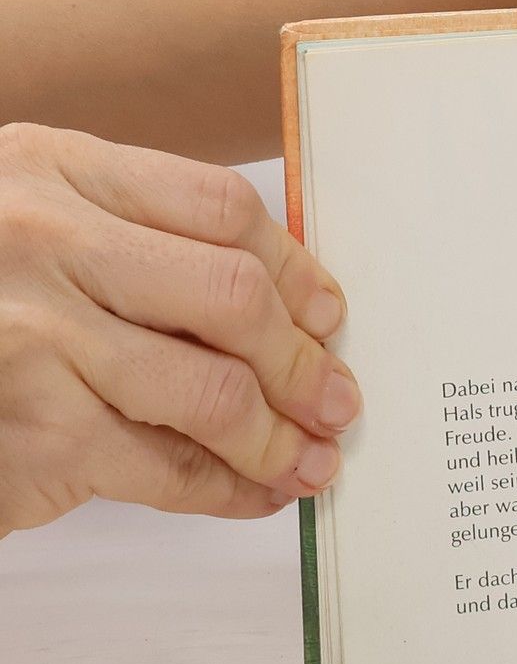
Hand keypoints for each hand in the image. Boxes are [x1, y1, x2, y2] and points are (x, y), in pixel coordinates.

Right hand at [0, 123, 357, 536]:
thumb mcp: (26, 226)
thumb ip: (129, 238)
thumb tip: (285, 300)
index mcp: (53, 168)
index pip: (221, 208)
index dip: (295, 267)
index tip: (329, 313)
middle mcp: (43, 240)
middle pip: (232, 295)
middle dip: (302, 359)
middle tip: (338, 398)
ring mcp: (33, 338)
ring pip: (211, 389)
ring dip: (277, 436)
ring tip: (312, 460)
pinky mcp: (34, 432)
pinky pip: (163, 465)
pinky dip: (225, 488)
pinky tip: (256, 495)